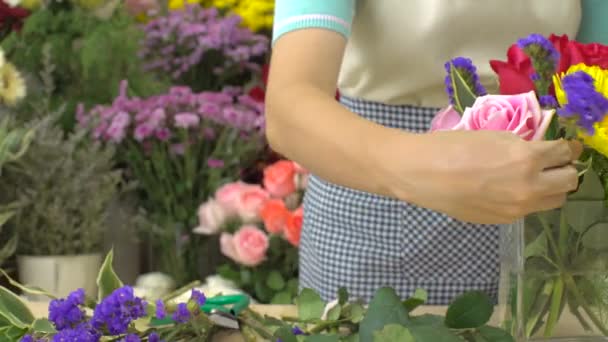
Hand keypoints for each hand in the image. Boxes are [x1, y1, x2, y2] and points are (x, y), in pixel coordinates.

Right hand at [390, 130, 582, 223]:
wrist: (420, 173)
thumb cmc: (451, 146)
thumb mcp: (493, 136)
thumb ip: (522, 145)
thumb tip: (539, 151)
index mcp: (526, 159)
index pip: (564, 153)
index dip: (566, 147)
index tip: (563, 146)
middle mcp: (528, 187)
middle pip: (569, 182)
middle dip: (563, 169)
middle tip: (550, 163)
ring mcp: (516, 209)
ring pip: (554, 201)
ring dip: (549, 187)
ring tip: (530, 178)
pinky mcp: (502, 221)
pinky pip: (527, 210)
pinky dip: (525, 199)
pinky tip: (504, 189)